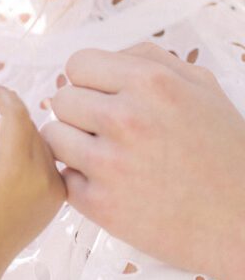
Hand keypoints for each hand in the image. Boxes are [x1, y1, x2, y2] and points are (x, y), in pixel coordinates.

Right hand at [0, 84, 64, 265]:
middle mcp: (45, 176)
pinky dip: (31, 153)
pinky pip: (48, 157)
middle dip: (7, 120)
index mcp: (17, 169)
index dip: (2, 94)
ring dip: (20, 137)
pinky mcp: (60, 194)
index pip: (18, 114)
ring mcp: (56, 186)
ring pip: (41, 139)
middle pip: (31, 125)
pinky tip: (12, 172)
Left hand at [41, 43, 244, 279]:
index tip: (102, 97)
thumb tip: (105, 58)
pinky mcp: (100, 204)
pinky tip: (110, 184)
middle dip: (80, 113)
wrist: (241, 220)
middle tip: (107, 131)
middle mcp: (127, 118)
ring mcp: (110, 163)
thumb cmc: (224, 153)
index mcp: (151, 83)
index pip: (78, 64)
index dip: (88, 80)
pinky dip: (80, 182)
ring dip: (72, 146)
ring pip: (53, 137)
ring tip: (106, 157)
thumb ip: (150, 60)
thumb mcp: (201, 87)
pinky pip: (63, 178)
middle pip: (61, 99)